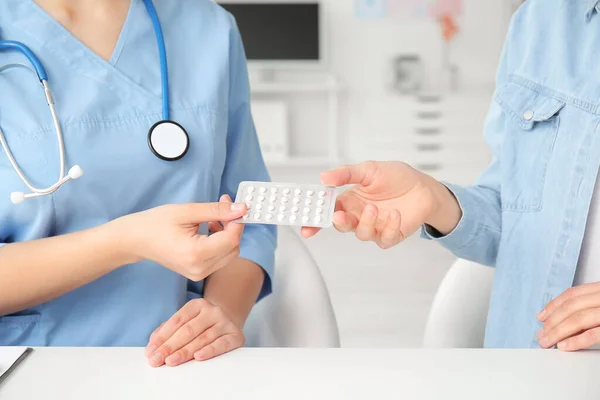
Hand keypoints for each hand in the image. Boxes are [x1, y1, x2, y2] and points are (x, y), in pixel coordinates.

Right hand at [115, 195, 245, 281]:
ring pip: (230, 253)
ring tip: (212, 219)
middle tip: (222, 207)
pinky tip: (208, 231)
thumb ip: (217, 210)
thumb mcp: (187, 211)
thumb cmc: (156, 223)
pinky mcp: (198, 274)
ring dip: (227, 234)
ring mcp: (199, 274)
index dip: (237, 220)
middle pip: (234, 247)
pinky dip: (220, 243)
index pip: (232, 238)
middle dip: (232, 226)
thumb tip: (242, 208)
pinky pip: (221, 258)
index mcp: (197, 253)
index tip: (231, 203)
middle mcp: (200, 269)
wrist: (136, 240)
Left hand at [145, 298, 244, 366]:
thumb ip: (167, 331)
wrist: (229, 322)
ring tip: (170, 361)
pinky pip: (222, 344)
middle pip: (188, 330)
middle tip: (156, 360)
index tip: (150, 351)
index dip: (162, 337)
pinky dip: (210, 351)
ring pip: (202, 339)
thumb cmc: (201, 326)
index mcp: (197, 305)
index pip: (177, 321)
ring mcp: (225, 322)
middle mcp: (212, 311)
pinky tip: (198, 357)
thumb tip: (152, 346)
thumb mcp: (185, 322)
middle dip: (169, 347)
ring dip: (184, 352)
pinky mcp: (236, 335)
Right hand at [301, 161, 460, 248]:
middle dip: (338, 223)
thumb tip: (324, 177)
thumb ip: (346, 174)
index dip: (316, 220)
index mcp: (350, 201)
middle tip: (338, 216)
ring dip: (366, 222)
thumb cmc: (395, 177)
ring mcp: (375, 227)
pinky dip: (389, 227)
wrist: (423, 186)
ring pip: (362, 234)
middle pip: (342, 226)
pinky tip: (395, 214)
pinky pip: (384, 238)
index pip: (328, 212)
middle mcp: (359, 215)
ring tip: (375, 208)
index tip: (307, 226)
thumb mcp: (368, 169)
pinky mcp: (391, 235)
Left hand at [537, 283, 599, 350]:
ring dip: (558, 332)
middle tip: (541, 334)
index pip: (572, 294)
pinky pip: (593, 334)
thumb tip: (563, 321)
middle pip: (571, 307)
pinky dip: (576, 340)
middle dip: (552, 321)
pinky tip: (564, 346)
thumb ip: (588, 307)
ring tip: (547, 342)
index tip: (541, 316)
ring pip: (578, 319)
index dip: (553, 305)